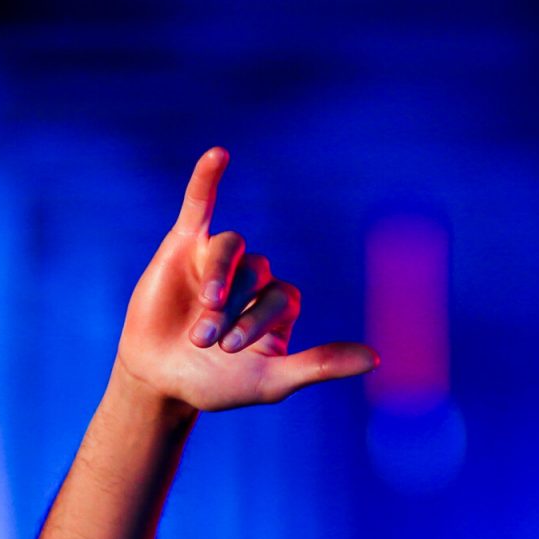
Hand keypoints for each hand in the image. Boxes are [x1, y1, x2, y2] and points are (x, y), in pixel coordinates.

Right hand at [114, 148, 377, 411]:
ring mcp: (220, 259)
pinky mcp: (185, 245)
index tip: (233, 350)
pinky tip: (219, 155)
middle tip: (206, 342)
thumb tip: (377, 358)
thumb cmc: (219, 383)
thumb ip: (321, 365)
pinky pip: (199, 205)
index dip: (258, 320)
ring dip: (219, 278)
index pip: (283, 297)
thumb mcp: (272, 380)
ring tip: (201, 318)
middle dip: (233, 309)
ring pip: (230, 249)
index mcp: (280, 304)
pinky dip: (207, 180)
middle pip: (256, 273)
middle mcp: (255, 277)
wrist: (161, 380)